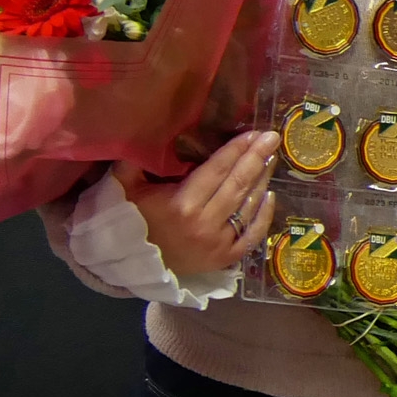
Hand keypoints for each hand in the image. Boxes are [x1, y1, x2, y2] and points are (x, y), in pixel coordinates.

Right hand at [118, 131, 279, 274]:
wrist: (131, 265)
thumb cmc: (129, 222)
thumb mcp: (124, 188)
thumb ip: (134, 161)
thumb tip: (147, 131)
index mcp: (182, 204)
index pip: (216, 170)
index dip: (236, 150)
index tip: (252, 133)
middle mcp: (205, 223)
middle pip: (237, 184)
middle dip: (256, 158)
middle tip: (272, 137)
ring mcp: (219, 242)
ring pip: (247, 206)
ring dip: (262, 180)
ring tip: (271, 158)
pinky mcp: (226, 258)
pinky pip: (252, 234)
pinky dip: (264, 215)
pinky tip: (270, 195)